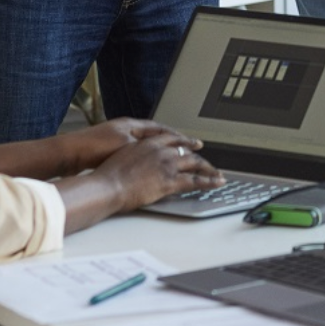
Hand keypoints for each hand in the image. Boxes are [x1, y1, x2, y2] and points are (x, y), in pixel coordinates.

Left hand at [57, 118, 180, 176]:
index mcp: (131, 125)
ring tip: (173, 157)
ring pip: (145, 144)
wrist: (69, 154)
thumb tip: (162, 153)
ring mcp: (116, 138)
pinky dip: (145, 157)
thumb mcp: (125, 146)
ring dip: (160, 149)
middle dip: (173, 141)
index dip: (179, 137)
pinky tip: (150, 166)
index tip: (193, 143)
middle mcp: (125, 129)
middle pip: (155, 134)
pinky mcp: (108, 150)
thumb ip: (144, 149)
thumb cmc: (94, 148)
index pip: (161, 129)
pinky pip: (134, 151)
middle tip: (190, 148)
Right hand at [90, 131, 221, 210]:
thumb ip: (135, 156)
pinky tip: (218, 182)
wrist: (106, 186)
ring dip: (209, 169)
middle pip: (187, 151)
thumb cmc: (108, 175)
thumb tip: (138, 162)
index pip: (173, 139)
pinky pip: (196, 180)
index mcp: (148, 143)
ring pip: (195, 163)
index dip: (185, 142)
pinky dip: (210, 181)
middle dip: (200, 157)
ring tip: (218, 173)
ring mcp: (167, 165)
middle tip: (209, 162)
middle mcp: (161, 150)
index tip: (193, 144)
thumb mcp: (122, 158)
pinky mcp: (170, 180)